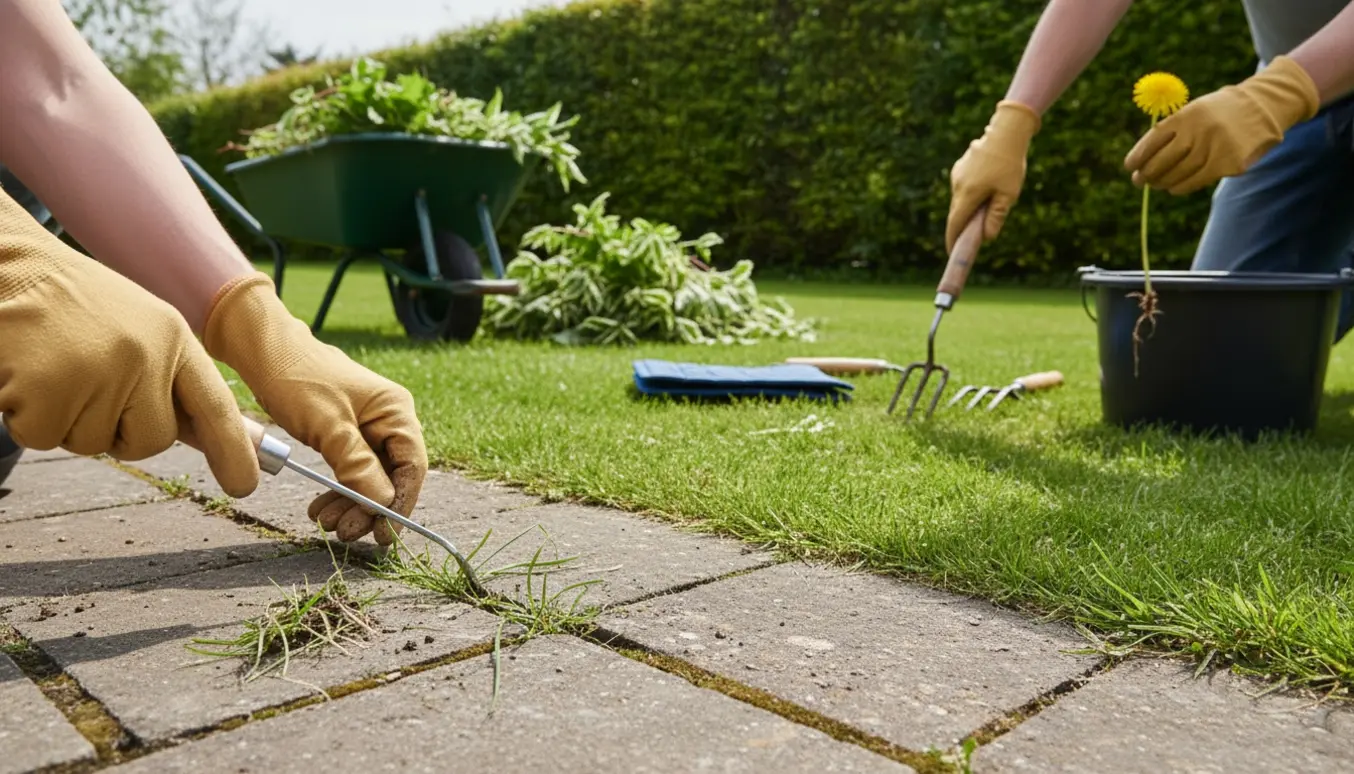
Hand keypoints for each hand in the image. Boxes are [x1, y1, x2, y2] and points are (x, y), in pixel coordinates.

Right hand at [0, 190, 258, 495]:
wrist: (6, 267)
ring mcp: (99, 373)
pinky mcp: (50, 389)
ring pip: (92, 444)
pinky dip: (27, 417)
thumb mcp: (136, 327)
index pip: (215, 404)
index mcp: (172, 337)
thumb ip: (166, 377)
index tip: (244, 485)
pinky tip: (24, 375)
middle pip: (152, 441)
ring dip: (65, 420)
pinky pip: (44, 437)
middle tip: (86, 386)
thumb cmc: (67, 302)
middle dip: (119, 433)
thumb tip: (204, 433)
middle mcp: (145, 356)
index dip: (233, 449)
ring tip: (51, 367)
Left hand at [203, 272, 426, 545]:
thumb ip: (358, 464)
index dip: (401, 503)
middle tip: (343, 532)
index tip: (383, 535)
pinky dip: (339, 490)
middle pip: (392, 476)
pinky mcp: (347, 435)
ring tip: (324, 522)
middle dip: (368, 507)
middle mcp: (389, 420)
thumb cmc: (297, 380)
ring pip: (371, 477)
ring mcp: (369, 428)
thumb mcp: (328, 426)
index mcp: (395, 411)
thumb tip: (385, 503)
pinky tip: (319, 507)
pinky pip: (352, 470)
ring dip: (351, 504)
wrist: (263, 352)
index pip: (411, 466)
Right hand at [946, 100, 1041, 252]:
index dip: (952, 239)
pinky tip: (987, 187)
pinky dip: (971, 194)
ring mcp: (957, 175)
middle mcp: (958, 186)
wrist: (1006, 131)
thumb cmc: (1010, 164)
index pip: (955, 223)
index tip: (951, 252)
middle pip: (957, 212)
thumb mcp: (1009, 194)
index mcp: (968, 194)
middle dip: (963, 225)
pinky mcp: (960, 167)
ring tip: (989, 205)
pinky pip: (963, 187)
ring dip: (970, 207)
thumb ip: (996, 217)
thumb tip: (987, 237)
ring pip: (960, 199)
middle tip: (974, 236)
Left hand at [1124, 55, 1319, 194]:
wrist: (1262, 107)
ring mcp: (1214, 147)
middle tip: (1139, 181)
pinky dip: (1182, 186)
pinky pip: (1197, 180)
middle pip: (1163, 160)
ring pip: (1179, 173)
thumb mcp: (1194, 111)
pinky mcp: (1228, 163)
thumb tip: (1144, 161)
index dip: (1138, 156)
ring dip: (1163, 182)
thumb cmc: (1220, 112)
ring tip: (1156, 184)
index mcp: (1185, 115)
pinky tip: (1173, 188)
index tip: (1129, 167)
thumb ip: (1172, 131)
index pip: (1153, 140)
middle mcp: (1198, 131)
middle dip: (1147, 173)